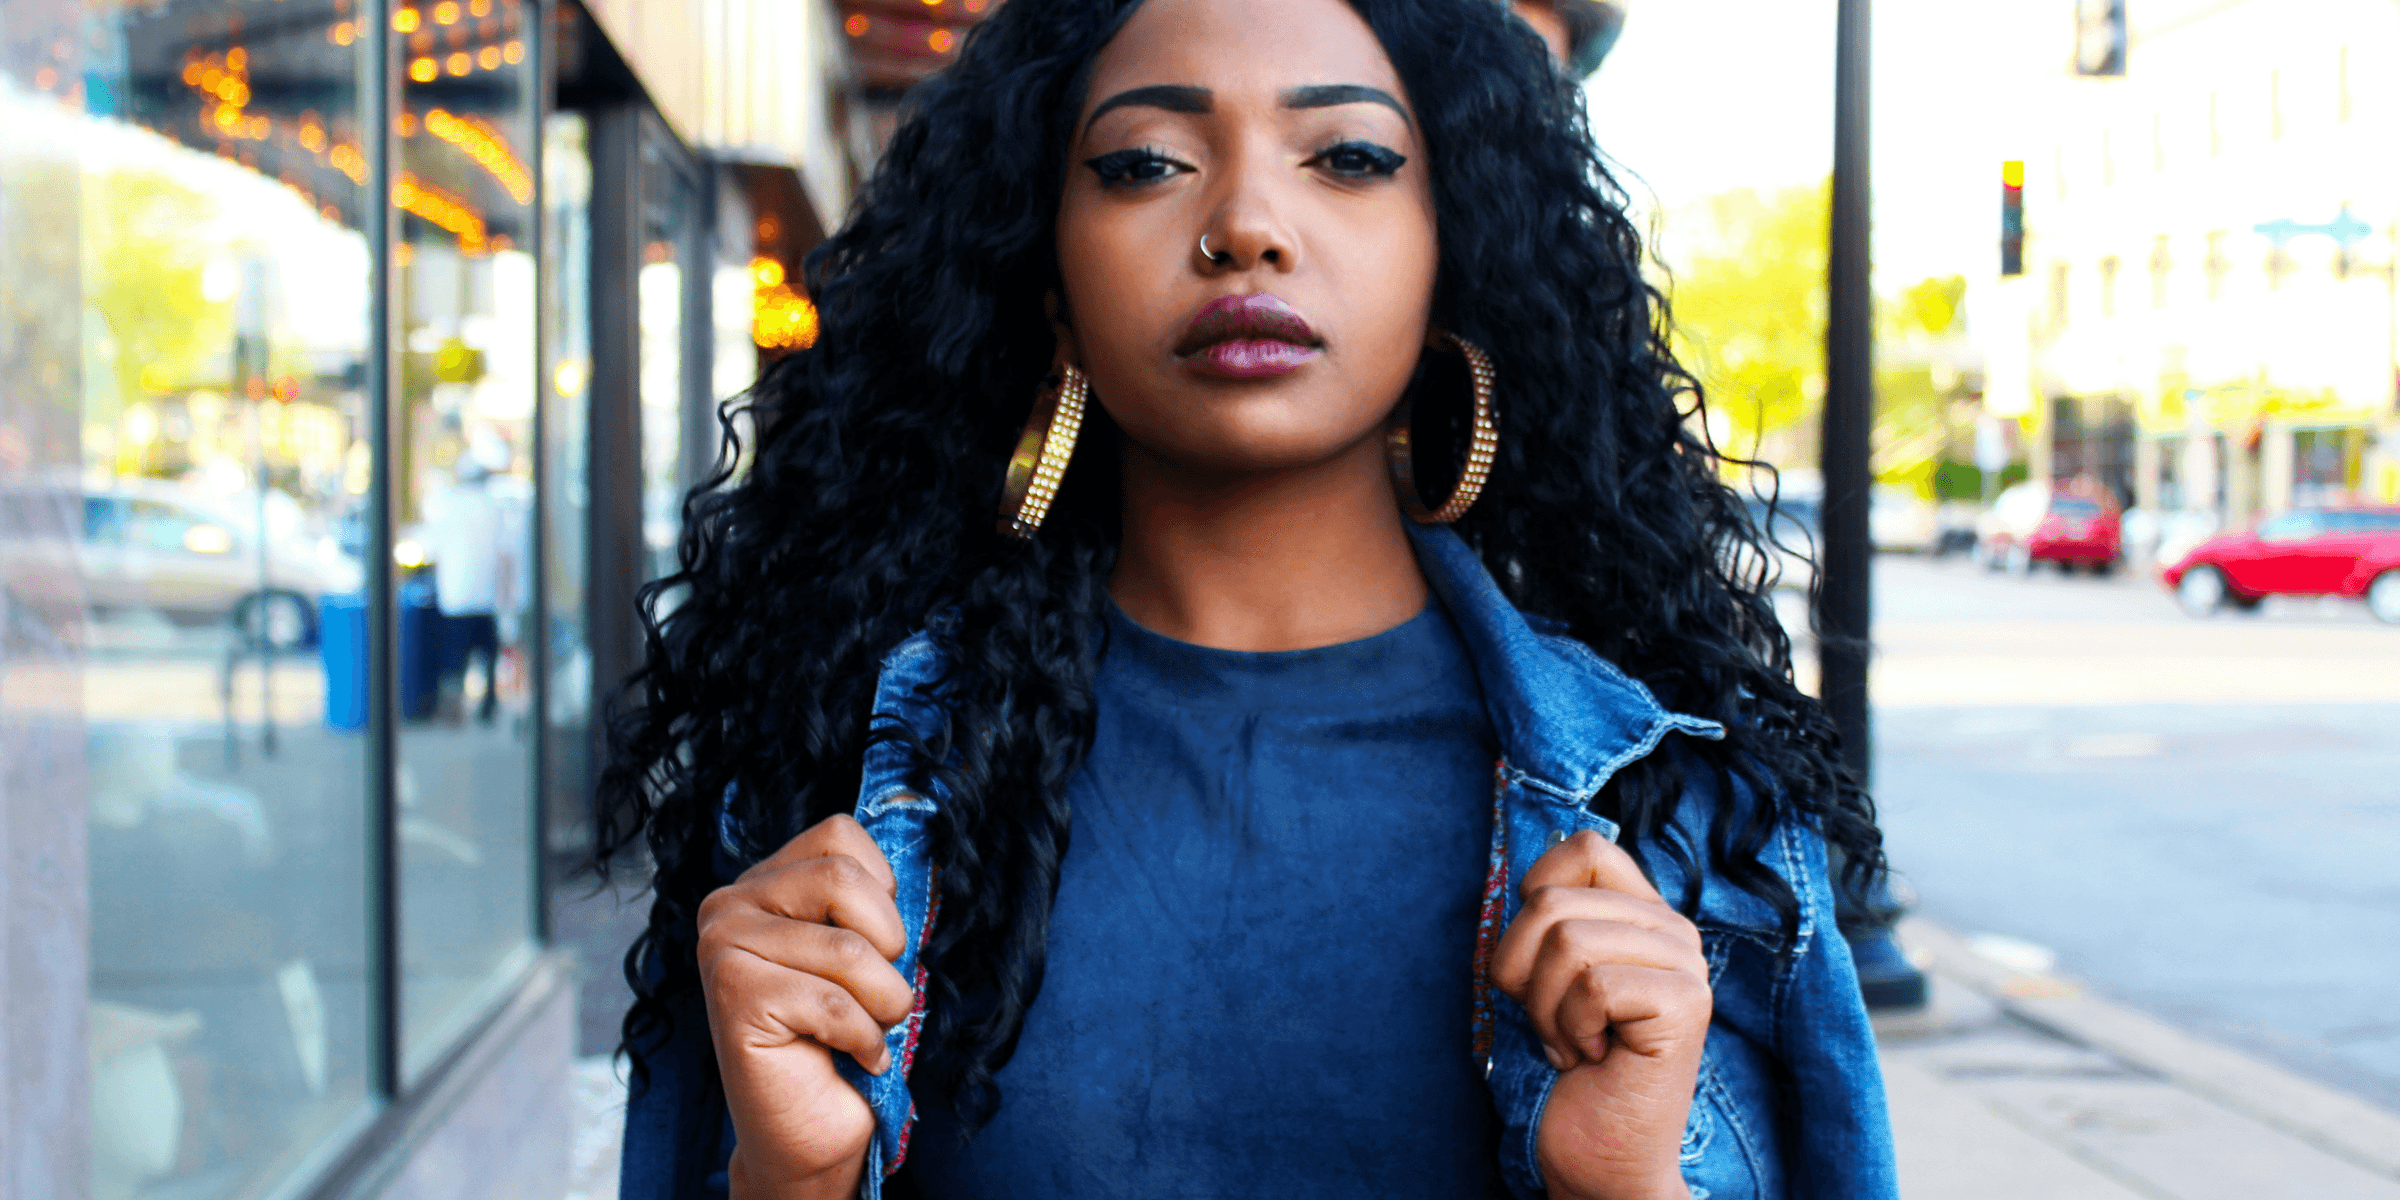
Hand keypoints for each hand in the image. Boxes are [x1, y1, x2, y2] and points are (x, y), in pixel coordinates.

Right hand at [697, 814, 915, 1199]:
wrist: (810, 1133)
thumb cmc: (846, 1039)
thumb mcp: (870, 954)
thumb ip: (877, 904)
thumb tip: (923, 857)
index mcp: (764, 882)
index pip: (840, 834)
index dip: (882, 893)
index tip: (876, 947)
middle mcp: (730, 903)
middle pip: (843, 877)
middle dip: (888, 946)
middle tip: (876, 994)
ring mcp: (722, 946)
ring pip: (847, 949)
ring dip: (883, 1003)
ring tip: (866, 1029)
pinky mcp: (732, 994)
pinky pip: (834, 1002)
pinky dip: (864, 1039)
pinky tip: (853, 1057)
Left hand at [1490, 831, 1710, 1199]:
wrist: (1600, 1154)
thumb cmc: (1565, 1068)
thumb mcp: (1541, 978)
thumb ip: (1545, 924)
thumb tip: (1523, 884)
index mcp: (1640, 913)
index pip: (1584, 848)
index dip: (1535, 895)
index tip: (1538, 961)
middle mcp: (1671, 928)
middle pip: (1553, 902)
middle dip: (1520, 972)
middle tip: (1550, 1022)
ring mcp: (1685, 963)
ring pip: (1568, 940)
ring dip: (1544, 1008)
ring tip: (1571, 1042)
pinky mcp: (1685, 1002)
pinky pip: (1592, 985)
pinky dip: (1571, 1029)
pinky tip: (1591, 1057)